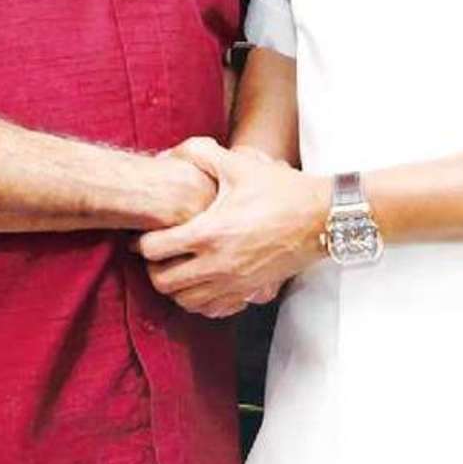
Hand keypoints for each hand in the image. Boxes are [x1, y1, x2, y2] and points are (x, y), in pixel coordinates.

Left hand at [138, 138, 329, 317]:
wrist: (320, 217)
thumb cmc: (280, 190)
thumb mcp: (238, 164)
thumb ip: (200, 154)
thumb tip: (169, 154)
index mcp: (209, 233)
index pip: (154, 250)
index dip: (142, 240)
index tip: (145, 231)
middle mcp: (217, 265)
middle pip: (162, 282)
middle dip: (152, 267)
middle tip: (157, 250)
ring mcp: (233, 284)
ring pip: (184, 301)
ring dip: (174, 285)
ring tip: (177, 264)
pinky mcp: (248, 293)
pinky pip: (210, 309)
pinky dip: (199, 299)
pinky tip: (202, 279)